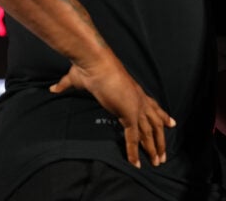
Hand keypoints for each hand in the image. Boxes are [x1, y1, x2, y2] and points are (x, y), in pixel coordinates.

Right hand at [50, 53, 175, 167]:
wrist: (94, 62)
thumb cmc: (88, 67)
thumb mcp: (78, 78)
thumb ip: (66, 85)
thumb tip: (54, 88)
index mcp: (133, 90)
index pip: (152, 106)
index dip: (161, 115)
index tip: (170, 123)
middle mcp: (138, 99)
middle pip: (155, 122)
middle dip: (160, 139)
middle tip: (163, 154)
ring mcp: (135, 107)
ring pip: (148, 133)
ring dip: (152, 148)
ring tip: (156, 162)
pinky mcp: (129, 114)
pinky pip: (133, 138)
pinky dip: (133, 152)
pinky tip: (135, 163)